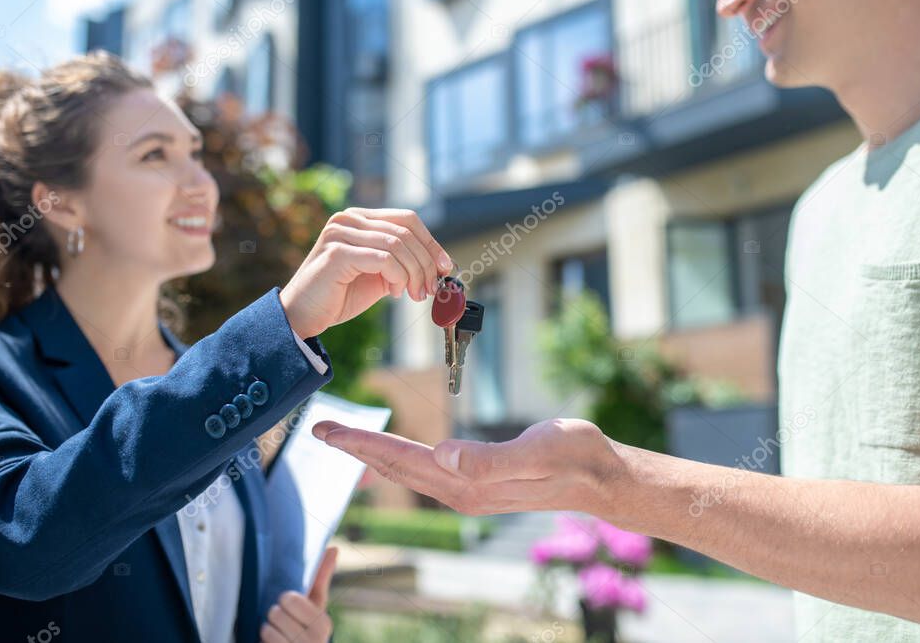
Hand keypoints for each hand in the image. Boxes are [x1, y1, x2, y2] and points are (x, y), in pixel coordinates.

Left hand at [260, 546, 336, 642]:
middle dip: (274, 615)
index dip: (285, 599)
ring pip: (267, 630)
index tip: (288, 604)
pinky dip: (262, 642)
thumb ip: (321, 578)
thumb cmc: (304, 626)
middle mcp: (315, 641)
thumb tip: (334, 548)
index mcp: (323, 623)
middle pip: (276, 613)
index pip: (291, 599)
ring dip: (267, 630)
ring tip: (277, 634)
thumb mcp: (314, 606)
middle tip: (280, 621)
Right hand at [279, 208, 452, 337]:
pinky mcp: (337, 252)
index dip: (430, 242)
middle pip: (405, 231)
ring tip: (414, 294)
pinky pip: (383, 259)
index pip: (406, 219)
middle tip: (431, 289)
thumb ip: (401, 264)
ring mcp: (340, 233)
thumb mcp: (378, 276)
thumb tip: (438, 266)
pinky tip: (394, 293)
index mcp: (359, 219)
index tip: (445, 267)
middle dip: (425, 262)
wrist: (302, 315)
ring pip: (397, 245)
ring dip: (414, 273)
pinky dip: (397, 277)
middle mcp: (348, 219)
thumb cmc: (338, 296)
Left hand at [311, 419, 618, 516]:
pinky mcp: (479, 484)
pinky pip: (425, 473)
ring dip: (373, 456)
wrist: (600, 476)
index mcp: (467, 482)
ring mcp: (469, 490)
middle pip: (394, 468)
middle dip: (355, 450)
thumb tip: (443, 457)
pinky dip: (399, 461)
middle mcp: (460, 490)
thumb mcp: (536, 450)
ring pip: (406, 473)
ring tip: (346, 442)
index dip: (361, 444)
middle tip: (320, 430)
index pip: (401, 460)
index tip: (326, 430)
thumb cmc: (573, 455)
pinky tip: (394, 457)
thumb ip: (490, 459)